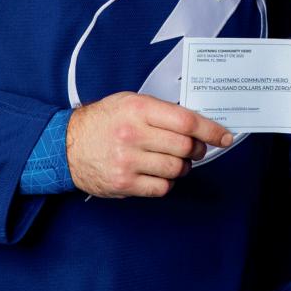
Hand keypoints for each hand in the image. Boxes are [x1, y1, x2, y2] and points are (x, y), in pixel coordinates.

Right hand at [65, 92, 232, 197]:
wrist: (65, 145)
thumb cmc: (102, 121)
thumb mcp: (129, 102)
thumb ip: (161, 111)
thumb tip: (197, 123)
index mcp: (138, 110)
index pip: (186, 121)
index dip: (211, 130)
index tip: (224, 136)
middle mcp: (133, 135)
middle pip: (185, 147)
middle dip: (196, 149)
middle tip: (193, 148)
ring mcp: (128, 161)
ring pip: (177, 169)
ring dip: (182, 167)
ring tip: (171, 160)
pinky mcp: (124, 183)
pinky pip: (162, 188)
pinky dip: (166, 182)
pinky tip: (156, 173)